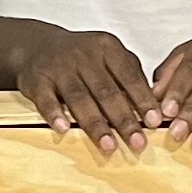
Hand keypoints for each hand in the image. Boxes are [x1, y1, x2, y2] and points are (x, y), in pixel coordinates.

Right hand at [14, 24, 157, 154]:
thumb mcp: (109, 56)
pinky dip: (54, 114)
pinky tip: (63, 129)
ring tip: (109, 146)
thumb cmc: (81, 57)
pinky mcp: (37, 79)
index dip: (142, 99)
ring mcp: (59, 67)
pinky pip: (45, 98)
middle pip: (106, 91)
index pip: (128, 75)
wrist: (38, 46)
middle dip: (123, 119)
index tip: (154, 121)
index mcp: (107, 48)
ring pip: (79, 98)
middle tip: (137, 143)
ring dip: (95, 124)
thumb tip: (154, 108)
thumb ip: (130, 77)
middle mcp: (83, 55)